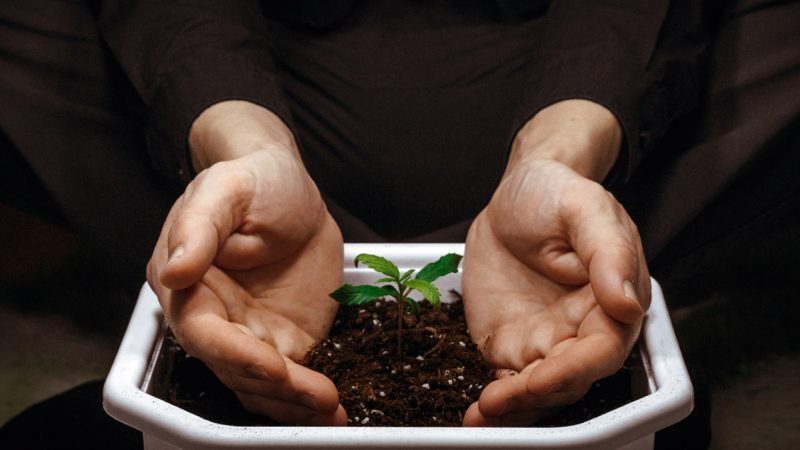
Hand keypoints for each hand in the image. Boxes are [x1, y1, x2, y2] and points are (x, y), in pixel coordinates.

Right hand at [147, 102, 346, 424]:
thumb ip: (198, 228)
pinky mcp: (284, 339)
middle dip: (278, 390)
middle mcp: (216, 320)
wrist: (288, 187)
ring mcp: (251, 334)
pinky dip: (309, 399)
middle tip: (321, 398)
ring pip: (263, 387)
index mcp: (189, 288)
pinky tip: (334, 411)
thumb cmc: (252, 181)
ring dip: (295, 406)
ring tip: (333, 414)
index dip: (238, 356)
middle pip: (237, 371)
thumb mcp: (225, 189)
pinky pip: (292, 379)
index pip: (205, 336)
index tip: (276, 367)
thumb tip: (175, 271)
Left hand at [461, 101, 649, 425]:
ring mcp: (546, 341)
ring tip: (482, 415)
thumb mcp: (586, 208)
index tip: (540, 377)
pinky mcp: (513, 345)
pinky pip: (507, 381)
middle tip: (498, 401)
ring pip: (538, 389)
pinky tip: (475, 414)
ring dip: (514, 408)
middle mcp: (582, 331)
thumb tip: (627, 303)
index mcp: (612, 302)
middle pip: (568, 379)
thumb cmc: (558, 195)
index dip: (573, 371)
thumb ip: (609, 252)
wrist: (516, 195)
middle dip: (536, 395)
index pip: (602, 351)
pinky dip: (495, 403)